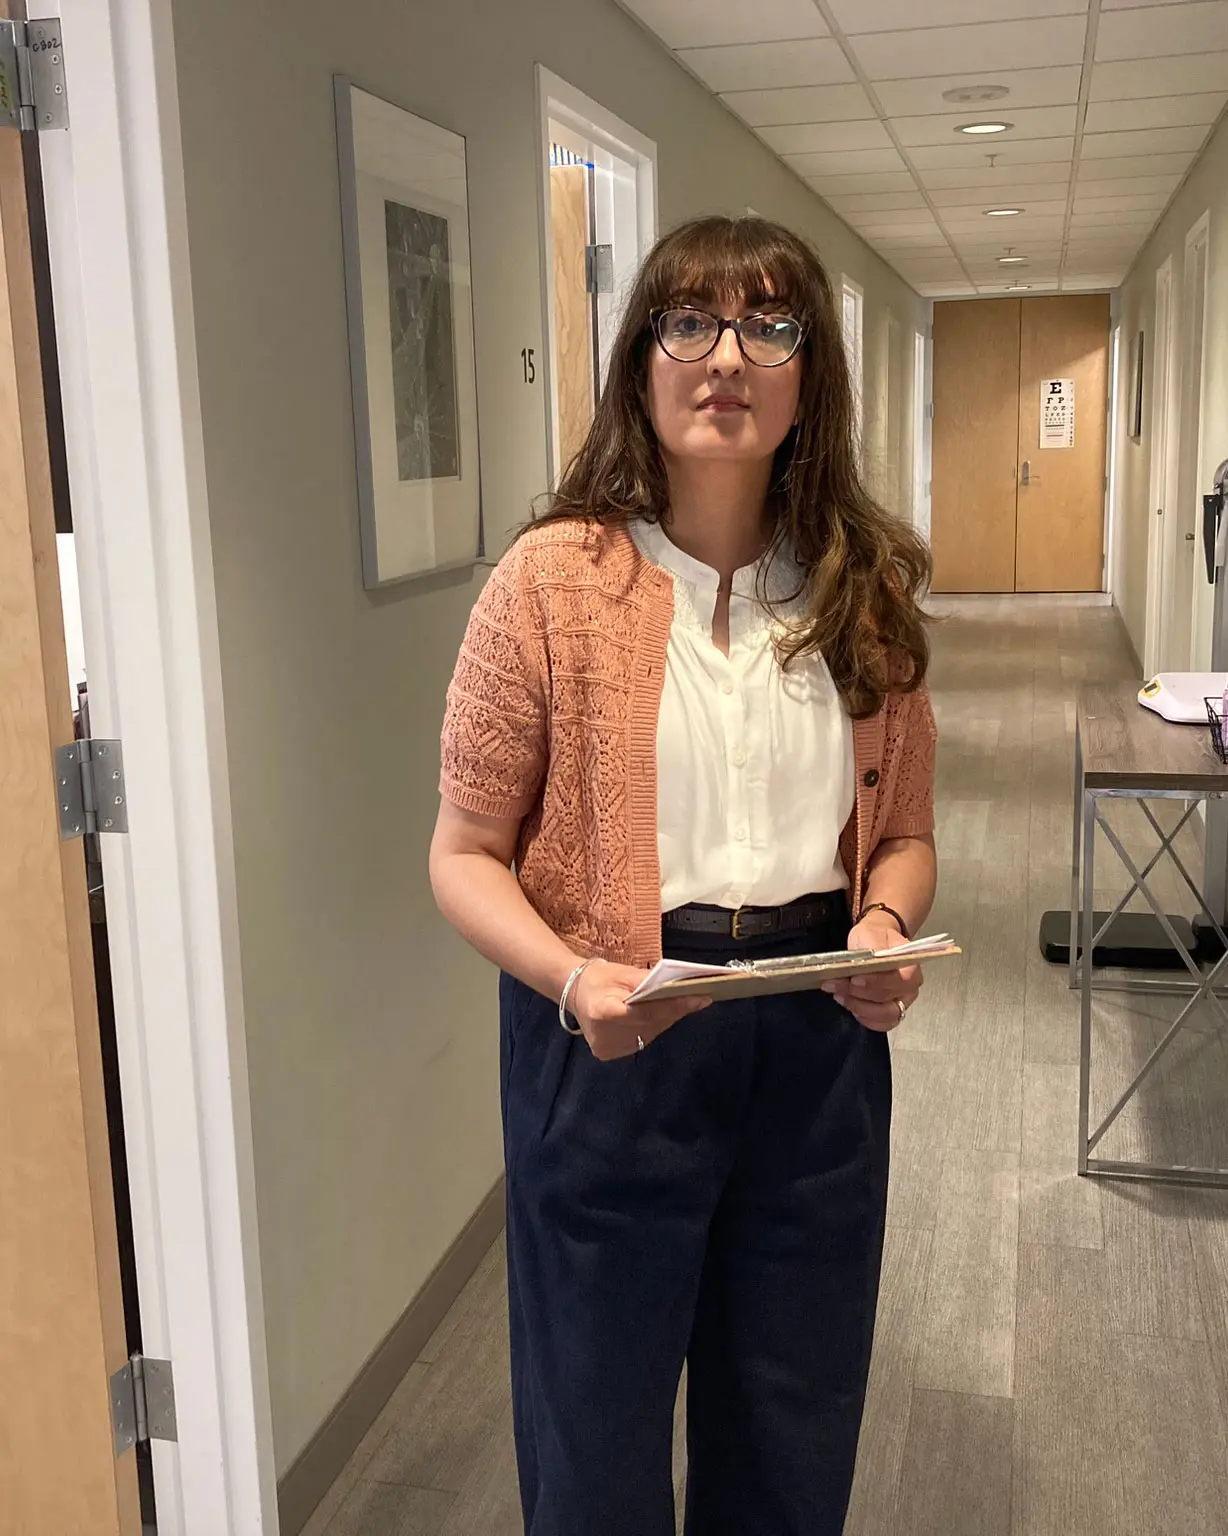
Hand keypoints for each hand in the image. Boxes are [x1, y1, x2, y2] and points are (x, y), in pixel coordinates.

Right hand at [570, 960, 710, 1060]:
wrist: (575, 993)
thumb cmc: (599, 978)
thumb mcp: (623, 973)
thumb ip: (650, 982)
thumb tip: (682, 986)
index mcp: (603, 1012)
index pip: (646, 1012)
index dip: (674, 1005)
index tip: (700, 998)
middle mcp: (604, 1035)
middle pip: (650, 1025)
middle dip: (675, 1011)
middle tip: (698, 998)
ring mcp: (606, 1048)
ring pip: (649, 1034)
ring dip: (666, 1020)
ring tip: (681, 1004)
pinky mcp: (608, 1054)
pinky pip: (640, 1040)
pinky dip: (652, 1028)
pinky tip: (658, 1016)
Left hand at [822, 915, 921, 1031]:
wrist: (876, 940)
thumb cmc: (875, 937)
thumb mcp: (871, 934)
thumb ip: (870, 951)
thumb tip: (864, 965)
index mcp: (911, 967)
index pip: (899, 980)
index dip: (876, 983)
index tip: (854, 979)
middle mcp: (910, 988)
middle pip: (888, 1000)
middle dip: (859, 995)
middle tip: (835, 985)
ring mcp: (902, 1002)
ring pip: (885, 1016)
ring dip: (859, 1008)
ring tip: (839, 994)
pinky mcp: (891, 1011)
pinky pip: (881, 1024)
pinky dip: (864, 1018)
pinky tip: (848, 1004)